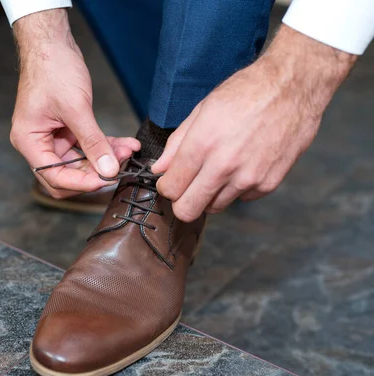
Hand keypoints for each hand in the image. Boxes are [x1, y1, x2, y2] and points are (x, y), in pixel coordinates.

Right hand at [10, 9, 139, 198]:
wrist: (52, 45)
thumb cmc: (53, 70)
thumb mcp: (76, 108)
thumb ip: (93, 142)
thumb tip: (108, 170)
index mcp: (29, 142)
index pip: (54, 177)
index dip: (82, 182)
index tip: (107, 179)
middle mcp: (37, 144)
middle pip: (67, 175)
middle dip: (95, 172)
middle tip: (120, 165)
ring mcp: (51, 138)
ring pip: (80, 162)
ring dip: (104, 159)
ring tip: (127, 151)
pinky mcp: (65, 130)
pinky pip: (85, 146)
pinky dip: (104, 146)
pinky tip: (124, 144)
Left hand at [152, 25, 356, 221]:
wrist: (293, 87)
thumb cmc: (245, 92)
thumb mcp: (202, 110)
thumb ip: (177, 144)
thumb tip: (159, 169)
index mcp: (202, 144)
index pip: (170, 189)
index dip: (166, 186)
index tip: (171, 179)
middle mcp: (224, 166)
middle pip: (188, 210)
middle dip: (181, 201)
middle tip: (186, 187)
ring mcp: (248, 178)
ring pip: (214, 207)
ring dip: (210, 194)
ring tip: (218, 169)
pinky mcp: (268, 183)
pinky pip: (241, 199)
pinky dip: (236, 188)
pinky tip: (242, 165)